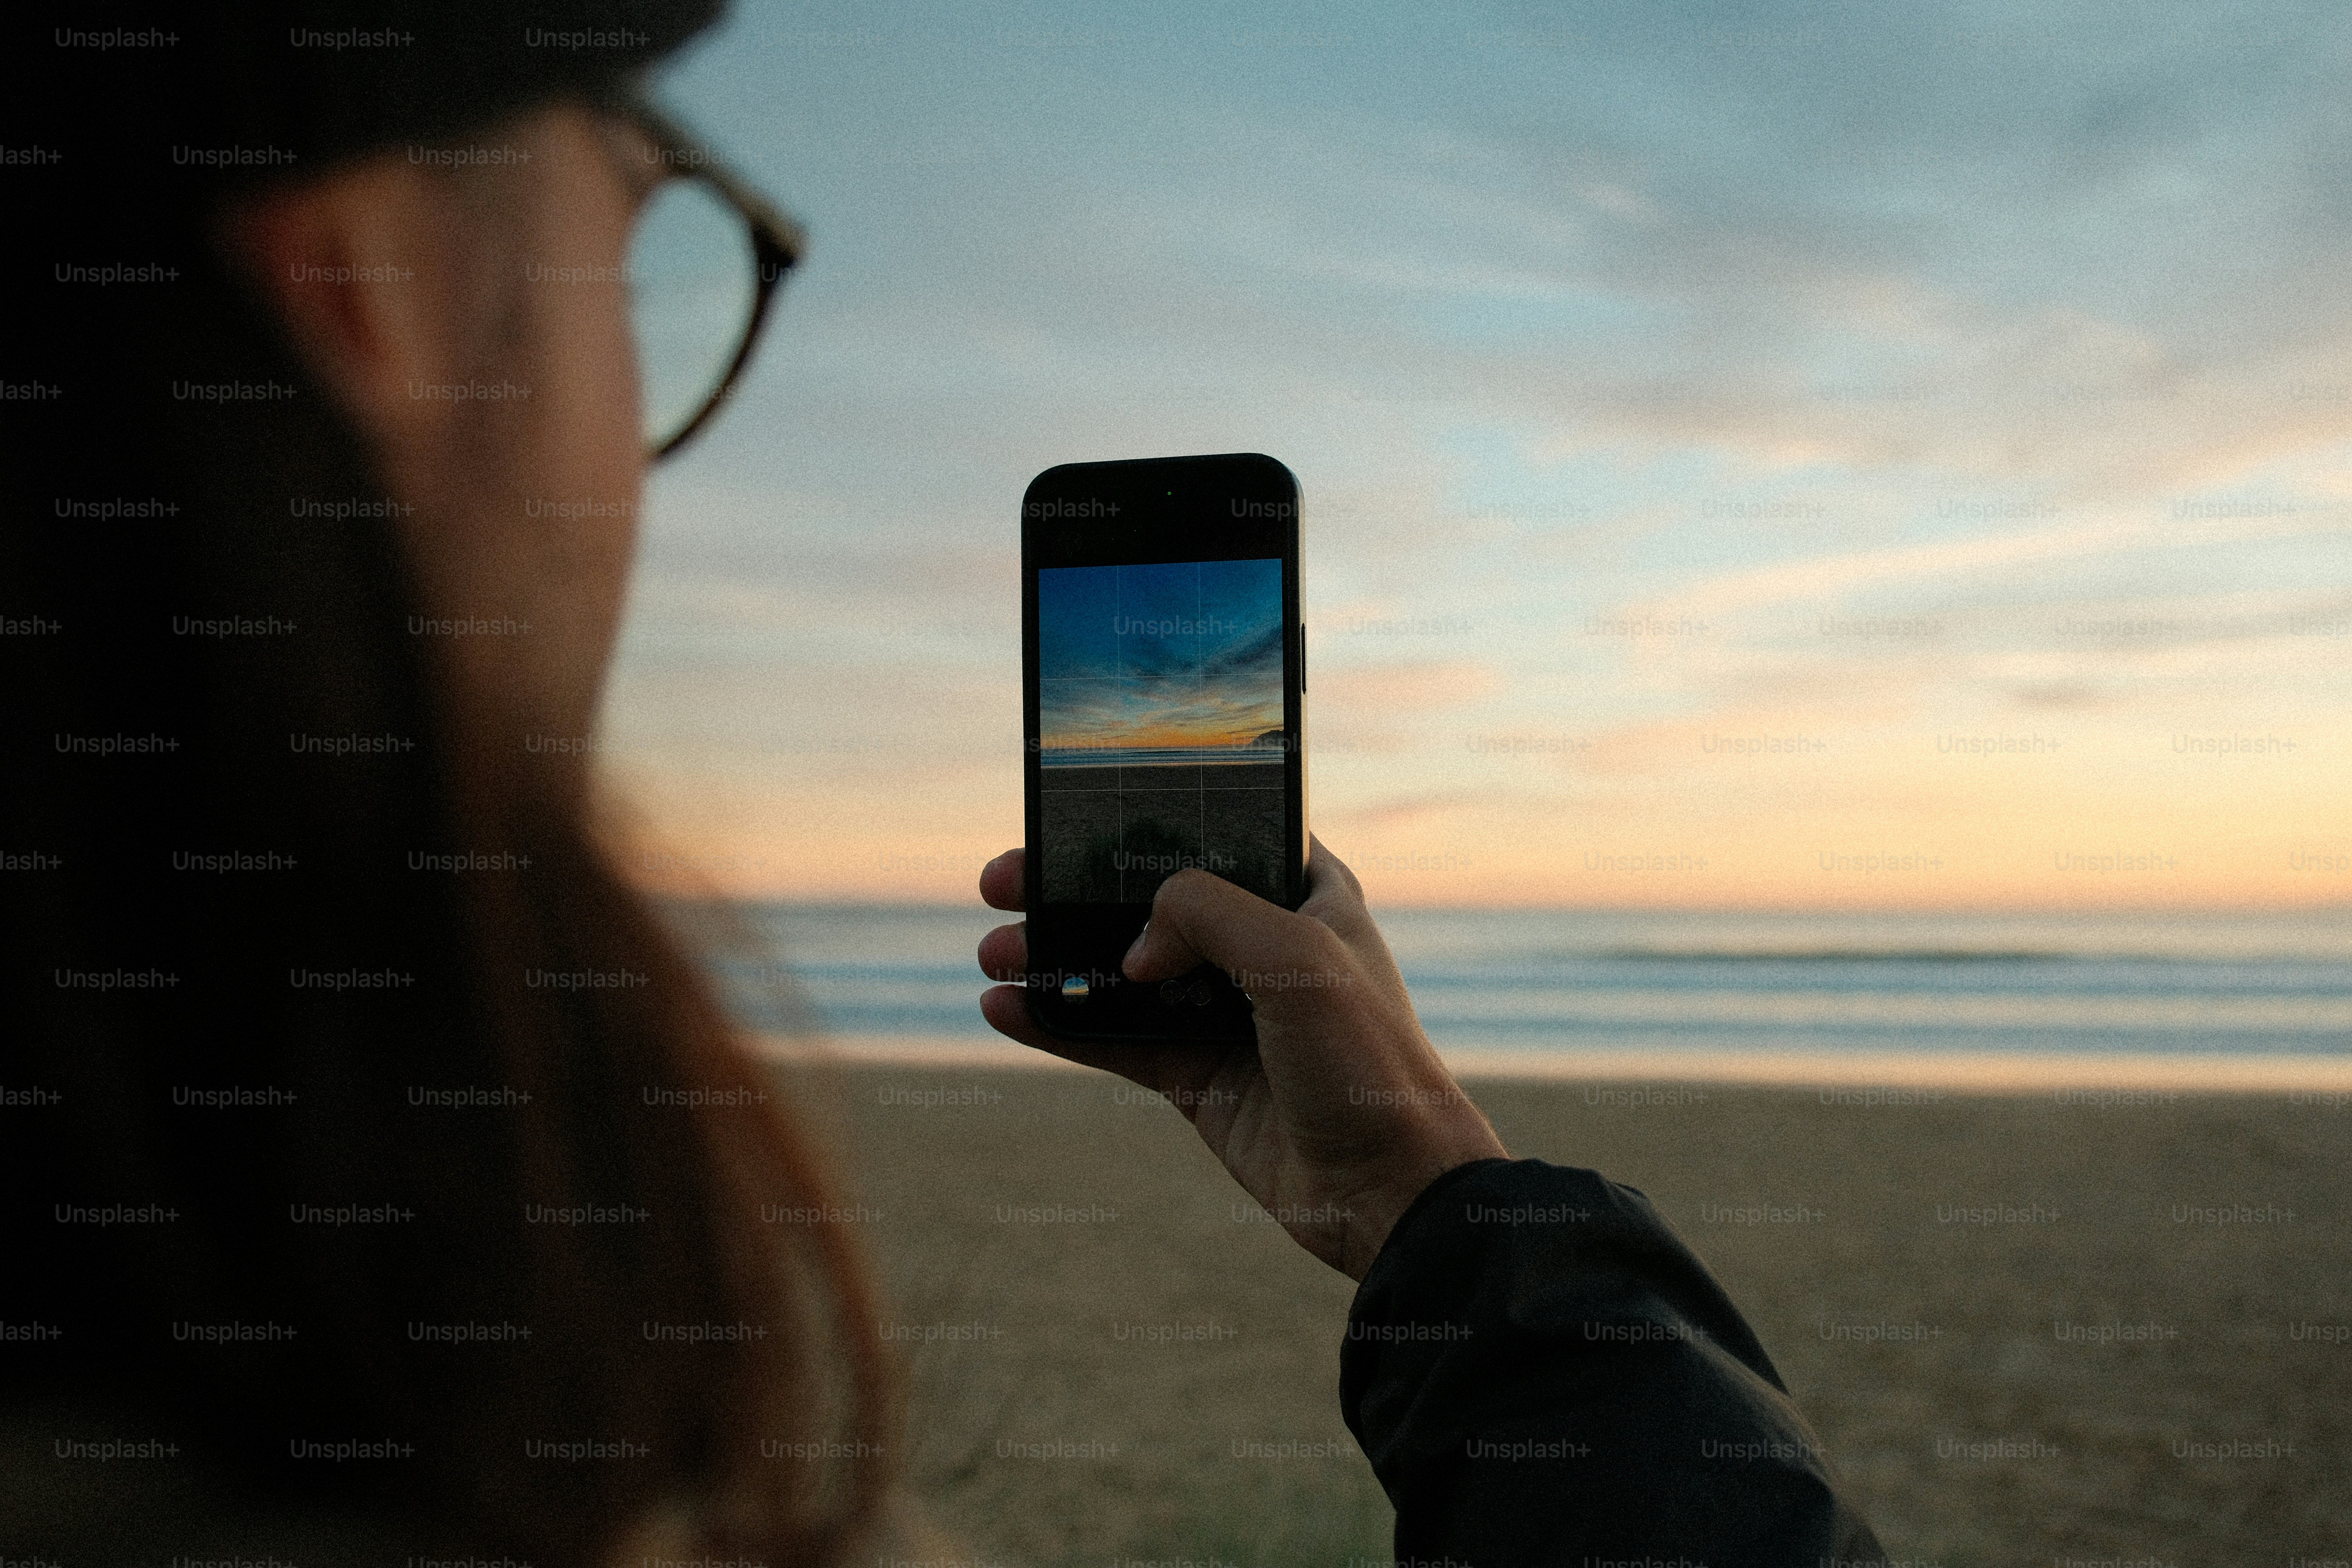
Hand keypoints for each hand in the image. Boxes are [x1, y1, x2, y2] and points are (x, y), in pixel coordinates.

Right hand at [977, 836, 1505, 1280]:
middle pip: (1146, 901)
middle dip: (1070, 891)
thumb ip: (1207, 914)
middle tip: (1001, 885)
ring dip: (1054, 959)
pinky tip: (1006, 1009)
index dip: (1141, 822)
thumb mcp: (1296, 956)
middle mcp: (1261, 945)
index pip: (1211, 834)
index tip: (1069, 817)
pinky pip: (1113, 1039)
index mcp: (1304, 893)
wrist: (1390, 1188)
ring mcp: (1224, 1013)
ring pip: (1119, 971)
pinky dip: (1059, 1024)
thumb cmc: (1367, 1061)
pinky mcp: (1197, 1076)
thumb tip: (1135, 949)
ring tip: (993, 955)